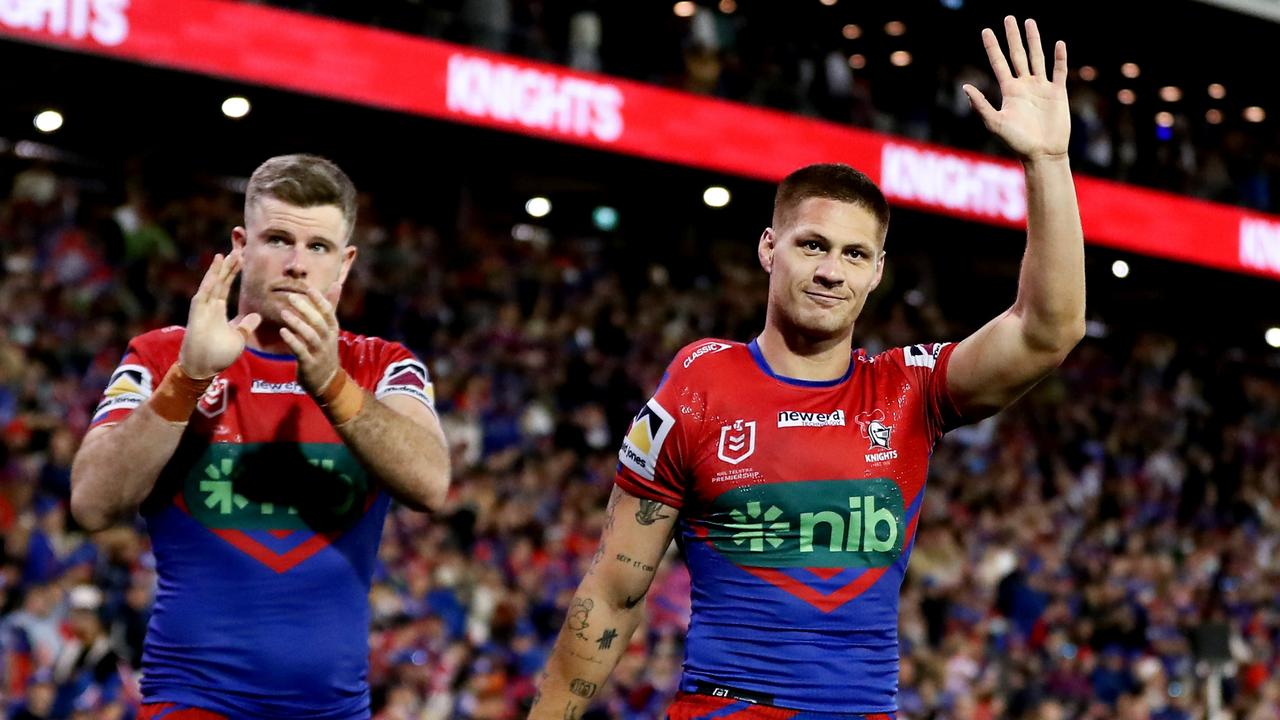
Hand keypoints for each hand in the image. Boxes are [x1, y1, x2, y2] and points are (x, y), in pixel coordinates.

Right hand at [178, 250, 260, 378]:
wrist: (203, 368)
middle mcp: (209, 306)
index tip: (241, 258)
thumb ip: (246, 326)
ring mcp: (202, 309)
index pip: (226, 286)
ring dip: (218, 270)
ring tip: (226, 254)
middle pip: (219, 281)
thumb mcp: (239, 338)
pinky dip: (209, 281)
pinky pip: (204, 294)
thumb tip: (256, 316)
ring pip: (211, 284)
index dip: (233, 272)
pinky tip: (215, 269)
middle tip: (238, 250)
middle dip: (227, 266)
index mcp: (218, 310)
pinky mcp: (197, 314)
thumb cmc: (218, 355)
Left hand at [278, 284, 341, 395]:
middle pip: (319, 322)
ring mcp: (319, 352)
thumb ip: (331, 306)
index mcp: (333, 329)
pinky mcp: (309, 364)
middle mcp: (328, 340)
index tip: (309, 289)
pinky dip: (292, 341)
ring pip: (310, 336)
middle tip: (291, 297)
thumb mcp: (330, 329)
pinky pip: (301, 351)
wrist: (328, 381)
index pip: (328, 312)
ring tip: (284, 313)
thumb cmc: (325, 350)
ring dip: (297, 324)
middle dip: (306, 309)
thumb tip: (336, 284)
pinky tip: (282, 331)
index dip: (319, 300)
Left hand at [964, 17, 1069, 160]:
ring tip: (1029, 22)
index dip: (992, 47)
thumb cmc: (1017, 142)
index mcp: (1009, 90)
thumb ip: (981, 105)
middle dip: (1013, 37)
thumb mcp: (995, 123)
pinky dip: (1060, 57)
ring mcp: (1041, 87)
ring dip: (1034, 40)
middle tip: (1008, 17)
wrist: (1042, 153)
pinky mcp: (1057, 92)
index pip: (998, 62)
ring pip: (1037, 57)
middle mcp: (1024, 85)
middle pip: (1017, 54)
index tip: (986, 30)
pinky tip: (1058, 43)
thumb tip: (966, 86)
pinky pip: (1059, 71)